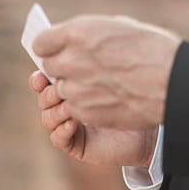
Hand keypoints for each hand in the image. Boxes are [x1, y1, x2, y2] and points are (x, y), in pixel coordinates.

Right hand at [29, 71, 157, 166]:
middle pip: (43, 98)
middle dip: (47, 93)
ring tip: (68, 107)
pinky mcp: (76, 145)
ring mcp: (69, 125)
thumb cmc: (130, 91)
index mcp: (71, 84)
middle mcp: (67, 104)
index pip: (45, 79)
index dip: (39, 77)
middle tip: (57, 89)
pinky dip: (62, 130)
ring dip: (55, 111)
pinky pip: (57, 138)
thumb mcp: (107, 70)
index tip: (41, 72)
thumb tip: (66, 45)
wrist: (149, 119)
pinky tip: (73, 123)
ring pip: (47, 118)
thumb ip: (87, 60)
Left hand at [32, 15, 180, 130]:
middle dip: (64, 68)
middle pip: (49, 68)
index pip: (41, 43)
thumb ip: (90, 34)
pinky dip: (87, 106)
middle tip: (85, 70)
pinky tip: (108, 100)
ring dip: (77, 89)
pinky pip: (75, 109)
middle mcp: (71, 61)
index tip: (60, 51)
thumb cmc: (154, 51)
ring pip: (63, 90)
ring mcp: (76, 90)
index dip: (52, 47)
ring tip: (103, 86)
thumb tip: (76, 38)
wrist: (174, 84)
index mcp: (77, 33)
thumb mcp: (120, 27)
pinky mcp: (85, 113)